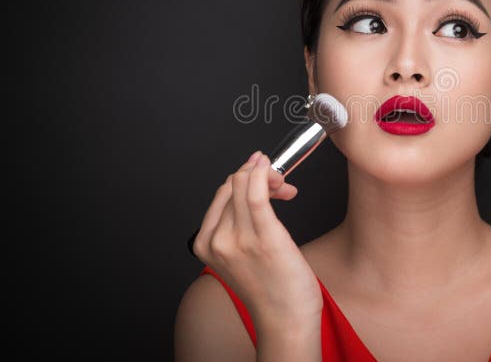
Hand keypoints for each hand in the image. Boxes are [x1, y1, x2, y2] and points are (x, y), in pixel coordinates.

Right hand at [192, 151, 322, 328]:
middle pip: (233, 185)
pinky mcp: (264, 238)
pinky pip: (256, 194)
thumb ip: (239, 224)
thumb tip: (253, 188)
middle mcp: (217, 240)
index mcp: (205, 244)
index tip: (266, 180)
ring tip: (284, 185)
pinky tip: (271, 170)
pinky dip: (263, 174)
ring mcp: (238, 239)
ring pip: (245, 184)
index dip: (246, 178)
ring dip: (267, 174)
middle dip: (258, 174)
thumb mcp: (242, 255)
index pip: (222, 194)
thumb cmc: (271, 289)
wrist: (286, 320)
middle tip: (279, 182)